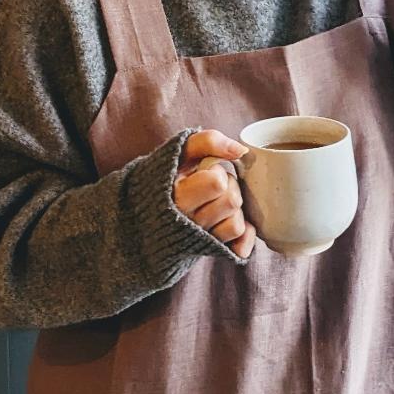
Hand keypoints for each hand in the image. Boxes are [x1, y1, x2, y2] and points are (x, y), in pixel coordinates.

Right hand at [173, 128, 255, 258]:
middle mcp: (187, 222)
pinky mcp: (214, 252)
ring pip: (236, 224)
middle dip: (228, 188)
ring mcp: (201, 240)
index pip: (217, 183)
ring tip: (217, 202)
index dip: (216, 172)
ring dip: (233, 210)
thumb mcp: (182, 151)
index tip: (205, 173)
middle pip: (231, 201)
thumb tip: (241, 150)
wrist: (151, 212)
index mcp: (177, 197)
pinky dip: (243, 234)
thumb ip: (209, 141)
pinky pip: (240, 247)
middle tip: (213, 187)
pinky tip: (228, 220)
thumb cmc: (173, 175)